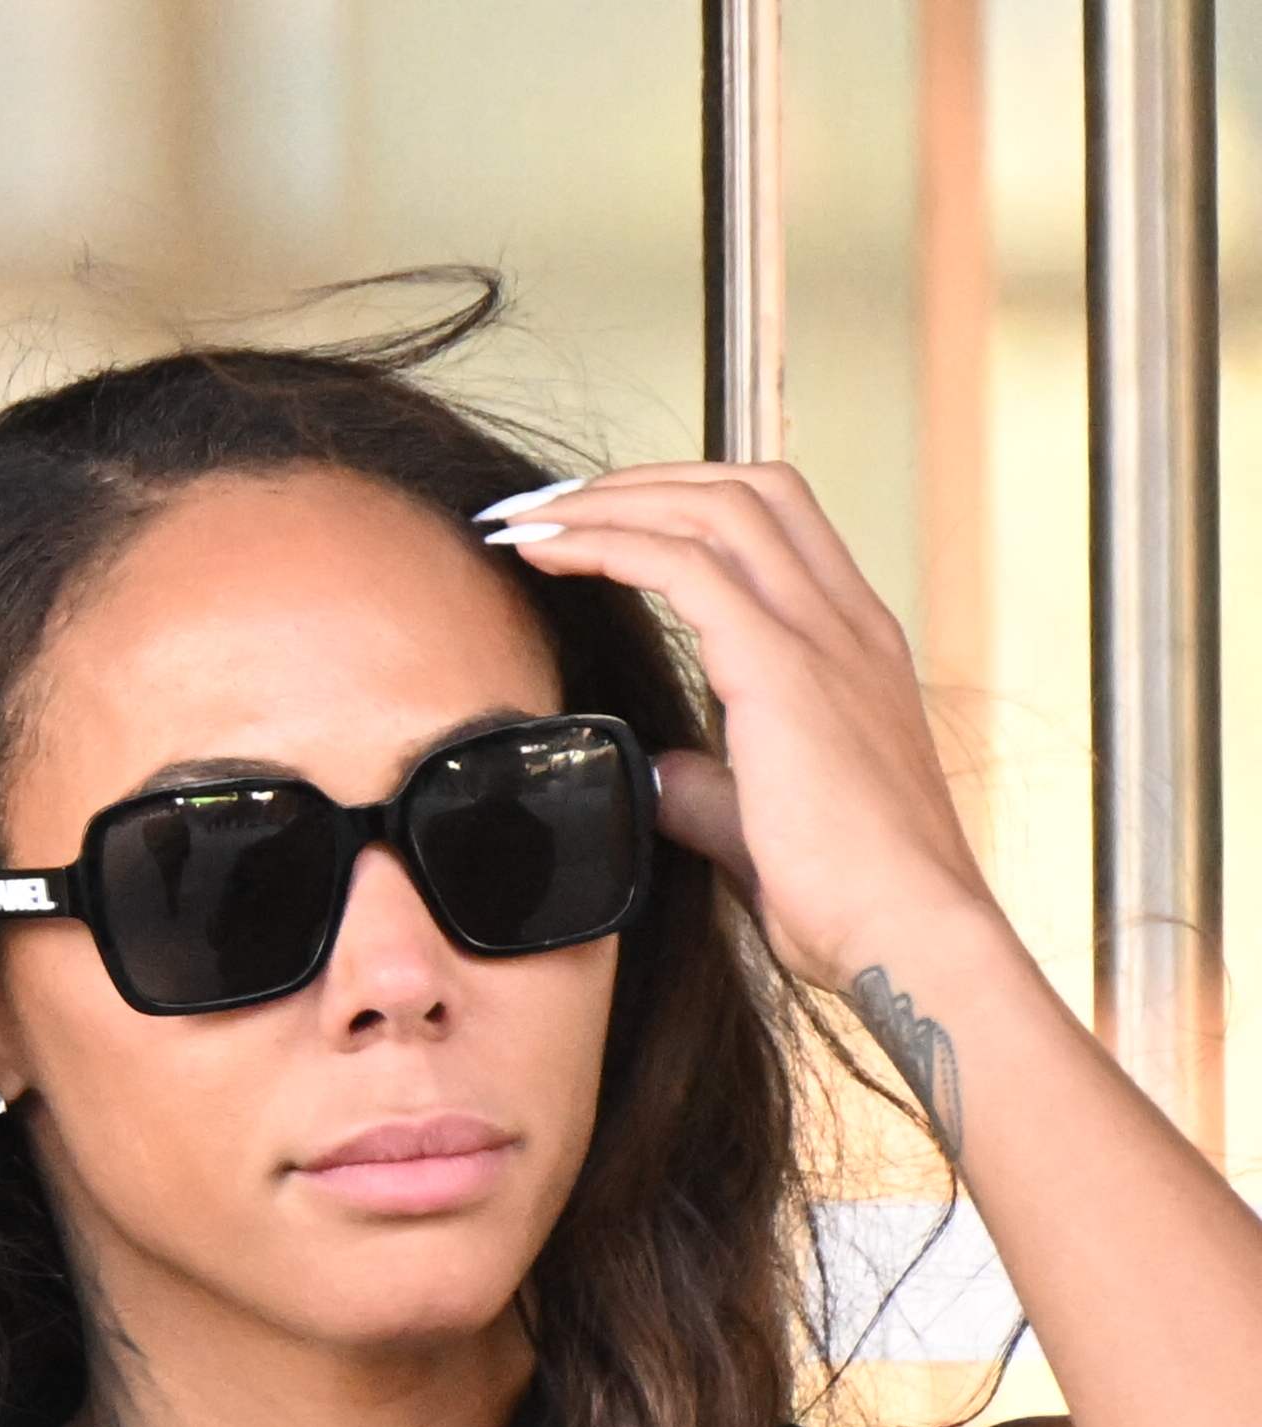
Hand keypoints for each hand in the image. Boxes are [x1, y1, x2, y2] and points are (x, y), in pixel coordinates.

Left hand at [482, 460, 1023, 1002]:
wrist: (907, 935)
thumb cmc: (849, 899)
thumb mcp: (763, 827)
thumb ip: (711, 791)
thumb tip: (662, 776)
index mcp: (854, 649)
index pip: (775, 525)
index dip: (681, 505)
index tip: (594, 524)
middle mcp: (848, 624)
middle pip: (747, 489)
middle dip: (638, 482)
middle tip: (547, 504)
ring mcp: (824, 638)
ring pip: (715, 508)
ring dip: (610, 500)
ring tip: (529, 517)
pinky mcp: (784, 669)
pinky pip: (685, 566)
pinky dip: (608, 542)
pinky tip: (547, 550)